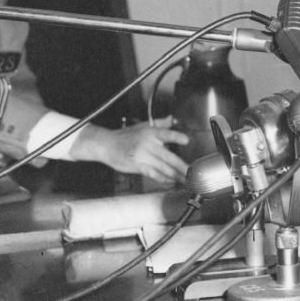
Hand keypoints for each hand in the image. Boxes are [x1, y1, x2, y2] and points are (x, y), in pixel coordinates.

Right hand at [71, 117, 189, 183]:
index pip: (166, 134)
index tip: (187, 140)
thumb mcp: (143, 126)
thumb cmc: (125, 136)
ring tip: (186, 180)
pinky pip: (153, 174)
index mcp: (151, 133)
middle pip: (169, 157)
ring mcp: (143, 157)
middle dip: (182, 167)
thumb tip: (173, 119)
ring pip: (163, 168)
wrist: (106, 145)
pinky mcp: (138, 166)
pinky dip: (163, 179)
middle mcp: (148, 145)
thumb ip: (161, 123)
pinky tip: (171, 181)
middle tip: (193, 173)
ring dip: (176, 176)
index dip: (177, 137)